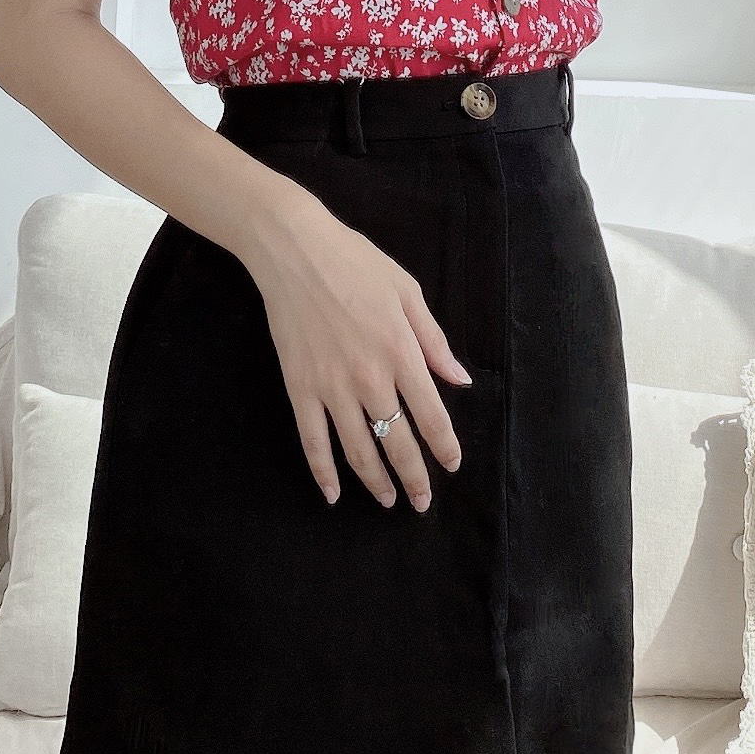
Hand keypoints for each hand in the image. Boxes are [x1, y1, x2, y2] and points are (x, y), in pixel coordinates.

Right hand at [240, 190, 469, 510]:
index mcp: (402, 352)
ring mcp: (331, 387)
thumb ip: (433, 340)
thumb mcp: (407, 291)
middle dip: (414, 478)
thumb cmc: (356, 262)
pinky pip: (312, 440)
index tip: (452, 465)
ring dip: (376, 481)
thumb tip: (459, 379)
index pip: (431, 416)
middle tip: (422, 503)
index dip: (444, 447)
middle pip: (398, 442)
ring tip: (387, 501)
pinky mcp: (299, 387)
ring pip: (358, 449)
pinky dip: (323, 471)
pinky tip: (333, 493)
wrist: (295, 250)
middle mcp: (370, 378)